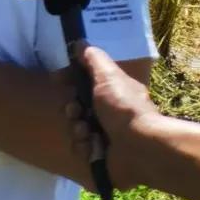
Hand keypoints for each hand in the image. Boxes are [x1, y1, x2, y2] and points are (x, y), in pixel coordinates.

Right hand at [66, 45, 159, 190]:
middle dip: (72, 107)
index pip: (85, 83)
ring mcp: (106, 136)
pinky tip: (90, 144)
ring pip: (76, 127)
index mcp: (113, 92)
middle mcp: (110, 113)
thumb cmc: (123, 107)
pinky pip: (81, 149)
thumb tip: (79, 43)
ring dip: (77, 127)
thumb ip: (92, 57)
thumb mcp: (108, 74)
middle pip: (77, 106)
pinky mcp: (101, 157)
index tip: (59, 80)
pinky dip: (83, 146)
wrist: (140, 148)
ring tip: (85, 130)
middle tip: (75, 110)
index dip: (70, 81)